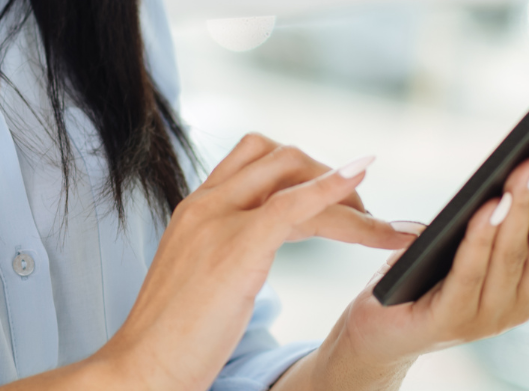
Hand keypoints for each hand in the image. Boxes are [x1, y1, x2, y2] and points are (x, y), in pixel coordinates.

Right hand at [92, 133, 415, 389]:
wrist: (141, 369)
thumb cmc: (172, 339)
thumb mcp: (203, 279)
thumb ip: (228, 252)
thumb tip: (256, 253)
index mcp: (196, 209)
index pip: (255, 159)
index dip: (304, 173)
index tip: (338, 200)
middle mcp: (205, 204)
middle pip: (280, 158)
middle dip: (332, 178)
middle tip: (366, 217)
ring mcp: (218, 220)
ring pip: (294, 177)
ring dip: (349, 195)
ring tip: (387, 228)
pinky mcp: (237, 248)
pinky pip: (293, 204)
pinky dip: (333, 189)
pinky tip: (362, 182)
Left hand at [278, 126, 528, 389]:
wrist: (379, 329)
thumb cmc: (424, 272)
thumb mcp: (464, 235)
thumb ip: (494, 211)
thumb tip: (523, 157)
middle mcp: (520, 301)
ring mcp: (489, 317)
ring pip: (514, 253)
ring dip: (522, 204)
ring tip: (527, 166)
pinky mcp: (451, 322)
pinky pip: (471, 272)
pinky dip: (482, 237)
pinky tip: (487, 205)